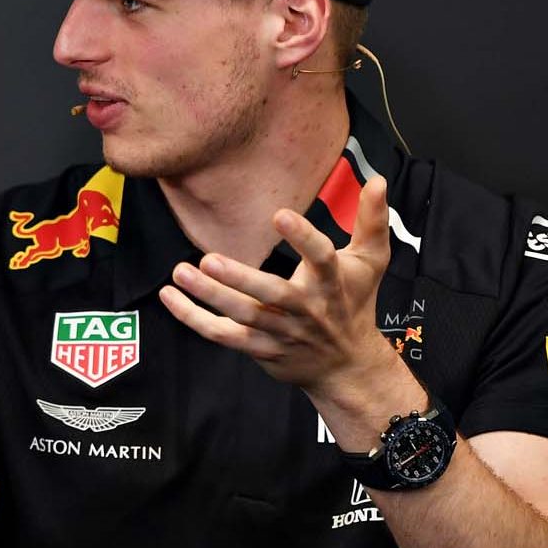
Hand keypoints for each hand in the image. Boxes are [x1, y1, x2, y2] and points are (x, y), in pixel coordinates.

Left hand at [157, 176, 400, 397]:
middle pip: (272, 296)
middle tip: (209, 259)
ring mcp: (281, 333)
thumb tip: (378, 180)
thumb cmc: (354, 304)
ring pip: (242, 317)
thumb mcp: (371, 262)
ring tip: (180, 272)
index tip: (279, 214)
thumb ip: (373, 220)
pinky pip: (223, 336)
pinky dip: (194, 318)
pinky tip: (170, 297)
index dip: (302, 238)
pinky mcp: (260, 349)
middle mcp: (306, 310)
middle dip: (240, 280)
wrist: (347, 366)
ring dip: (209, 296)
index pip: (320, 258)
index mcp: (331, 283)